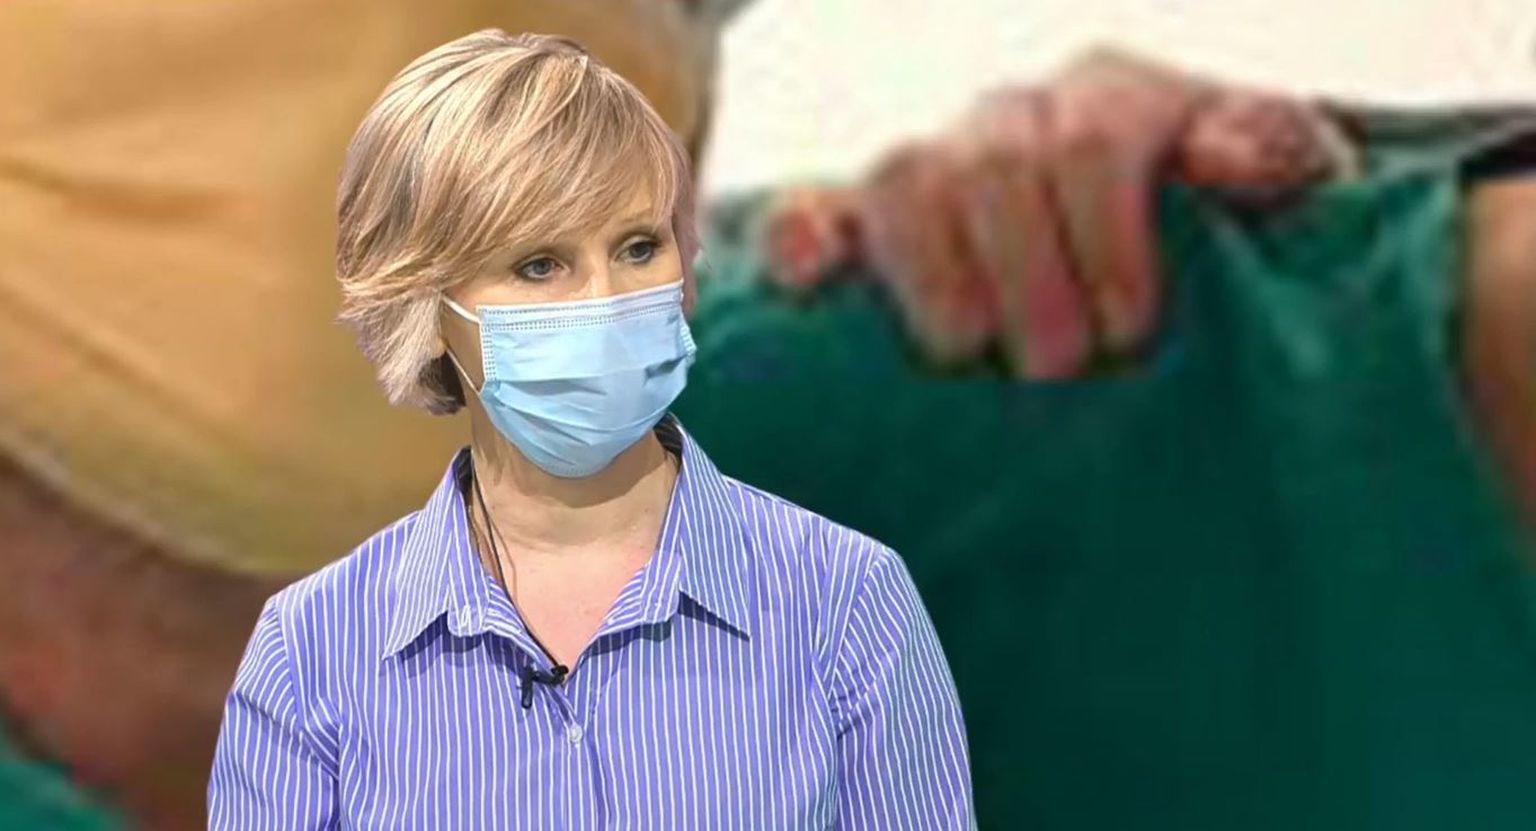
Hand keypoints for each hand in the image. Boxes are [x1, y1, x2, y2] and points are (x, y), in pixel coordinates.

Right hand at [763, 47, 1340, 377]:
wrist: (1167, 278)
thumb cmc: (1224, 251)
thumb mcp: (1284, 205)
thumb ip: (1277, 157)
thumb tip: (1220, 153)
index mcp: (1113, 101)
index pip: (1095, 138)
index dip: (1108, 236)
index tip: (1130, 329)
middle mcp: (1015, 120)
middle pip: (994, 163)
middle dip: (1027, 273)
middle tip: (1057, 368)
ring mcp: (936, 168)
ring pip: (903, 177)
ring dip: (930, 270)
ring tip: (961, 350)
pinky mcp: (863, 224)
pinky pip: (812, 206)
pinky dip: (803, 238)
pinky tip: (810, 279)